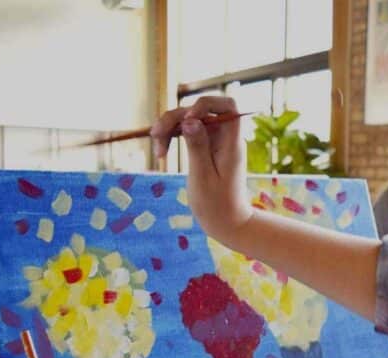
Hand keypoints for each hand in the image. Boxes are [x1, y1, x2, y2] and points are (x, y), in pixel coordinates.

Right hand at [150, 96, 252, 241]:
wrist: (226, 222)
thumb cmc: (217, 205)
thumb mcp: (203, 177)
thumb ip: (197, 147)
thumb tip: (190, 120)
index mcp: (232, 143)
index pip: (228, 106)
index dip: (206, 104)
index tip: (187, 119)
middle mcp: (225, 138)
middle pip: (201, 111)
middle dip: (176, 118)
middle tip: (155, 136)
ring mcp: (215, 141)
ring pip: (190, 120)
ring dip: (169, 128)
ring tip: (157, 151)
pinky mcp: (205, 148)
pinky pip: (187, 133)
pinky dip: (173, 138)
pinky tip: (161, 152)